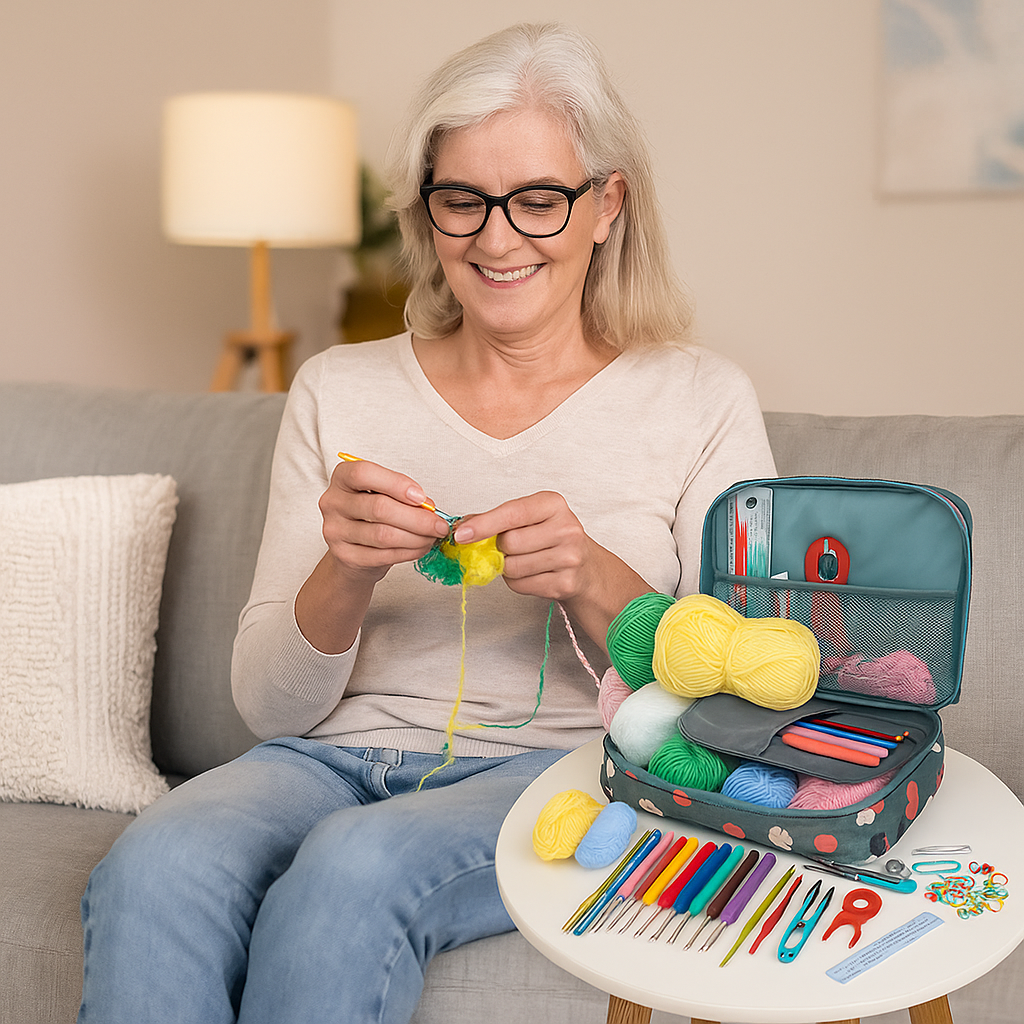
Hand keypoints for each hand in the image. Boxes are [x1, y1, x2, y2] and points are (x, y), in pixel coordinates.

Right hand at [319, 457, 449, 582]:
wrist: (354, 549)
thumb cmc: (372, 515)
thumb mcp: (384, 495)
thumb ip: (403, 495)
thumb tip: (428, 508)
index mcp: (342, 478)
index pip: (363, 473)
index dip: (396, 484)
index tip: (421, 497)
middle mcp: (333, 502)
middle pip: (379, 508)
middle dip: (417, 518)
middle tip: (439, 525)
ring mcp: (335, 531)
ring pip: (384, 535)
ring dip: (416, 538)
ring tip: (432, 537)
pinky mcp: (345, 556)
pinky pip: (383, 555)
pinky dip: (409, 552)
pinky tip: (420, 548)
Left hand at [452, 491, 593, 601]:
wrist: (586, 567)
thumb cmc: (552, 537)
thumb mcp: (530, 517)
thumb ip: (497, 518)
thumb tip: (463, 526)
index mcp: (553, 505)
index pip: (512, 513)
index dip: (483, 525)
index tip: (462, 534)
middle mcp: (566, 528)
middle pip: (509, 543)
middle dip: (500, 548)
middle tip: (510, 547)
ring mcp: (569, 557)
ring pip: (512, 567)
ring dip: (507, 567)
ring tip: (524, 560)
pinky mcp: (565, 583)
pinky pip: (521, 585)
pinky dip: (517, 582)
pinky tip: (532, 574)